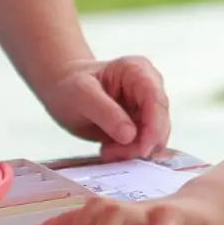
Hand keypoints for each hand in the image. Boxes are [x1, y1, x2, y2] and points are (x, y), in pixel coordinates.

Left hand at [35, 56, 169, 160]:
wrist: (63, 89)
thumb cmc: (70, 85)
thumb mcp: (82, 95)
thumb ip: (106, 112)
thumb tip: (130, 135)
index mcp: (138, 70)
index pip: (156, 101)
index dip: (154, 128)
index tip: (142, 150)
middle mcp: (150, 86)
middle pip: (160, 121)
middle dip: (141, 143)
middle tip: (112, 154)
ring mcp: (148, 106)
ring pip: (155, 137)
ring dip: (133, 150)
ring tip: (106, 151)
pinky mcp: (142, 123)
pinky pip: (145, 143)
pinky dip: (129, 152)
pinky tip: (109, 150)